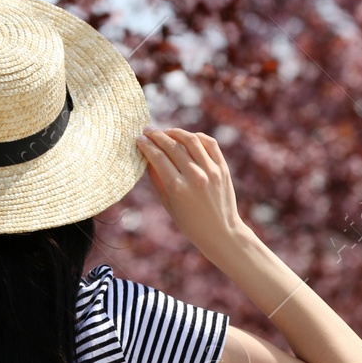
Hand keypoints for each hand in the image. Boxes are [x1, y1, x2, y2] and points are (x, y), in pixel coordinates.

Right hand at [135, 125, 249, 256]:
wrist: (221, 232)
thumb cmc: (190, 223)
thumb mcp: (168, 204)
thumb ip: (157, 179)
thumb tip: (147, 157)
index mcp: (178, 188)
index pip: (157, 157)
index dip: (146, 145)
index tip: (139, 139)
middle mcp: (195, 176)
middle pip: (172, 146)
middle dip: (157, 135)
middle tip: (147, 130)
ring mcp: (211, 171)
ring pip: (191, 140)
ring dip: (175, 132)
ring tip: (166, 132)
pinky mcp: (223, 168)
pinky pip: (209, 144)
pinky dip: (197, 137)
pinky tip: (187, 138)